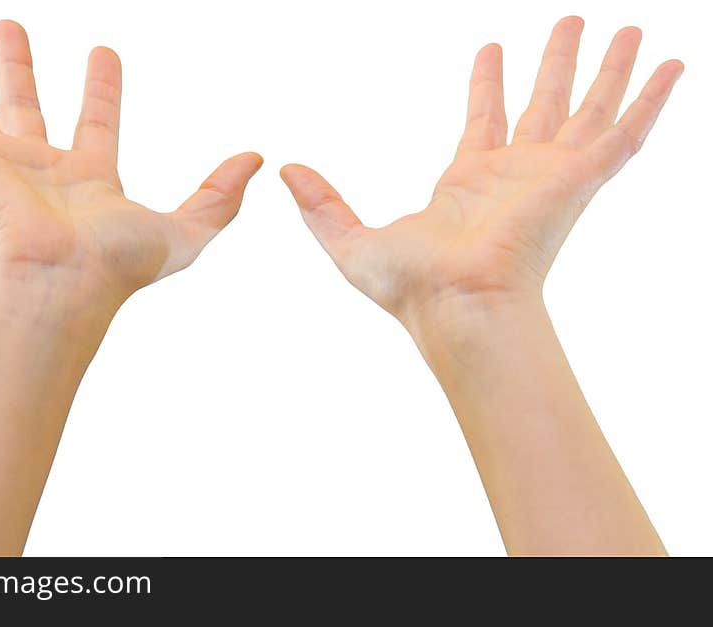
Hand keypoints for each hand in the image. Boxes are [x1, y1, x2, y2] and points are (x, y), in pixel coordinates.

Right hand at [0, 20, 261, 313]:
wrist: (59, 285)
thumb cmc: (118, 267)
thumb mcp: (188, 230)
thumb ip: (221, 195)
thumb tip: (258, 159)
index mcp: (86, 178)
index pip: (95, 121)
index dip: (100, 88)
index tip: (104, 52)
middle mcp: (37, 167)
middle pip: (23, 102)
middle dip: (17, 65)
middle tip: (11, 26)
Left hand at [281, 17, 680, 338]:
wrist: (456, 308)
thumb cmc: (410, 289)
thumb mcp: (348, 241)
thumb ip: (320, 204)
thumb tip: (285, 170)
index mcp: (470, 183)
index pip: (484, 120)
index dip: (489, 84)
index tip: (491, 50)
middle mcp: (516, 175)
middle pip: (542, 105)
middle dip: (555, 65)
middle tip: (567, 24)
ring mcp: (552, 176)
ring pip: (588, 107)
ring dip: (608, 69)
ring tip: (626, 30)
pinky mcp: (580, 179)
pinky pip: (626, 131)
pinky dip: (652, 99)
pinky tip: (672, 65)